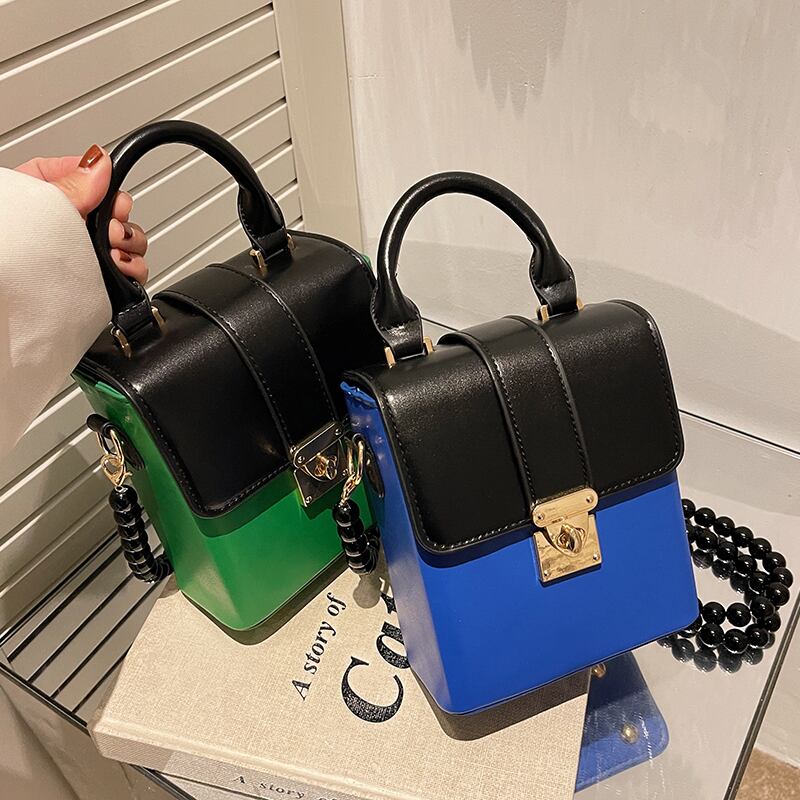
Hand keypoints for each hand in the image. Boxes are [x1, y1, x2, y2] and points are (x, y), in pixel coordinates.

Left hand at [15, 145, 148, 283]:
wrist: (15, 303)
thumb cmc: (12, 254)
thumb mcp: (45, 207)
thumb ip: (75, 184)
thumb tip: (99, 161)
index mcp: (44, 199)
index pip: (84, 177)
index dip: (103, 184)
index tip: (109, 193)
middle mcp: (68, 229)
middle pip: (114, 211)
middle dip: (121, 219)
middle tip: (111, 228)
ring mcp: (86, 256)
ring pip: (129, 242)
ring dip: (130, 245)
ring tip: (114, 252)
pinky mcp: (102, 282)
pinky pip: (132, 270)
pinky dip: (134, 268)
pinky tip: (121, 267)